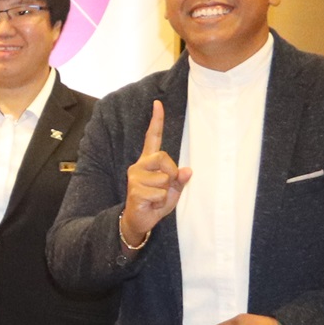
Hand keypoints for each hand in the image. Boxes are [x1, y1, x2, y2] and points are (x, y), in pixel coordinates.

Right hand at [123, 100, 192, 245]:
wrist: (140, 220)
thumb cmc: (155, 202)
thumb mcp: (173, 191)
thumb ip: (180, 180)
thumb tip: (188, 171)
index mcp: (148, 162)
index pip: (152, 138)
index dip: (156, 121)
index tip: (157, 104)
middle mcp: (138, 166)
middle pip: (164, 157)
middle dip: (171, 173)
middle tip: (165, 187)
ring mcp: (135, 178)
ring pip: (164, 178)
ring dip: (165, 191)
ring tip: (156, 198)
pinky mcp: (134, 190)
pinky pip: (159, 193)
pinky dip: (160, 201)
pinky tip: (151, 204)